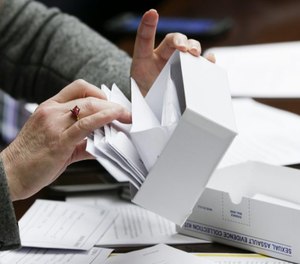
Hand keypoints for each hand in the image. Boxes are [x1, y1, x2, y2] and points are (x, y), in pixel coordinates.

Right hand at [1, 80, 130, 200]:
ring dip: (112, 110)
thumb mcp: (56, 141)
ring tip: (126, 117)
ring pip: (89, 107)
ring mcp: (54, 124)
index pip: (78, 88)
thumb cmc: (31, 159)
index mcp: (50, 108)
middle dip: (112, 103)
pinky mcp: (59, 140)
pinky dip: (103, 118)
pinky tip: (115, 117)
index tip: (112, 103)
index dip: (99, 92)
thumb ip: (80, 140)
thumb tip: (101, 143)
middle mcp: (52, 111)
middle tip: (126, 112)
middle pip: (89, 97)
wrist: (10, 175)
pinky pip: (85, 124)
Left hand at [131, 9, 215, 95]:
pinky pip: (202, 63)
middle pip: (175, 40)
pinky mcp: (191, 72)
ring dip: (195, 47)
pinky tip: (209, 61)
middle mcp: (165, 56)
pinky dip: (207, 60)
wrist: (154, 106)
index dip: (148, 25)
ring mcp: (179, 63)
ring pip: (190, 48)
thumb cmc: (145, 96)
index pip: (146, 38)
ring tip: (195, 54)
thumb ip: (138, 86)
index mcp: (147, 58)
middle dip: (181, 40)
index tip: (153, 14)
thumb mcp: (136, 90)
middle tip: (183, 48)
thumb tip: (143, 89)